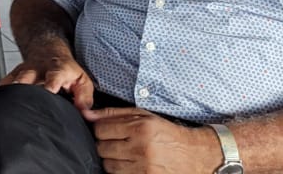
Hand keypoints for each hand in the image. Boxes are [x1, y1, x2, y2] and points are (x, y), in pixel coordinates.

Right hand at [0, 42, 96, 110]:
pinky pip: (2, 85)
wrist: (47, 50)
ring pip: (11, 83)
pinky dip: (0, 95)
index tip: (47, 95)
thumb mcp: (82, 80)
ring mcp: (22, 72)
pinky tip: (0, 106)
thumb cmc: (65, 69)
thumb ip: (84, 97)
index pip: (53, 77)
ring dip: (10, 95)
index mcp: (56, 70)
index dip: (49, 87)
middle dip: (22, 93)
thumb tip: (84, 114)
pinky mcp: (12, 76)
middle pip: (25, 79)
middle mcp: (36, 70)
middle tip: (21, 109)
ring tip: (9, 111)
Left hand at [84, 107, 222, 173]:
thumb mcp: (144, 116)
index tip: (110, 132)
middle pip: (101, 148)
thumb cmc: (167, 133)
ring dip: (113, 160)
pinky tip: (131, 165)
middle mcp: (141, 148)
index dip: (102, 130)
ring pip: (108, 165)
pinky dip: (122, 171)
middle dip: (106, 145)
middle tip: (119, 144)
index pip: (100, 129)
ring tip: (126, 155)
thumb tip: (87, 114)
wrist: (195, 155)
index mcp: (140, 128)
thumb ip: (114, 114)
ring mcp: (144, 167)